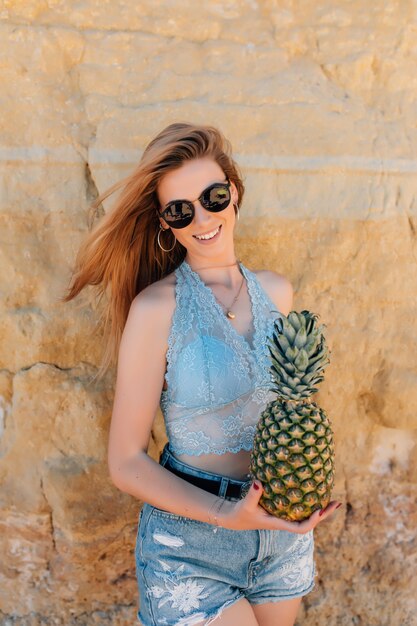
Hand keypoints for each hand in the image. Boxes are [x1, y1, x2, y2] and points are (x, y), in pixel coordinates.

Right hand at [220, 480, 341, 533]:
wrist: (235, 518)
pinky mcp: (282, 511)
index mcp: (279, 524)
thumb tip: (259, 483)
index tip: (320, 511)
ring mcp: (285, 517)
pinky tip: (314, 494)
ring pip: (307, 516)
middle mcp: (285, 522)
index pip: (301, 529)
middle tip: (336, 502)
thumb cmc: (240, 514)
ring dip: (320, 509)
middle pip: (310, 522)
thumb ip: (253, 495)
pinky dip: (309, 503)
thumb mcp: (245, 505)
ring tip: (332, 498)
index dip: (312, 522)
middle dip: (324, 514)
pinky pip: (300, 509)